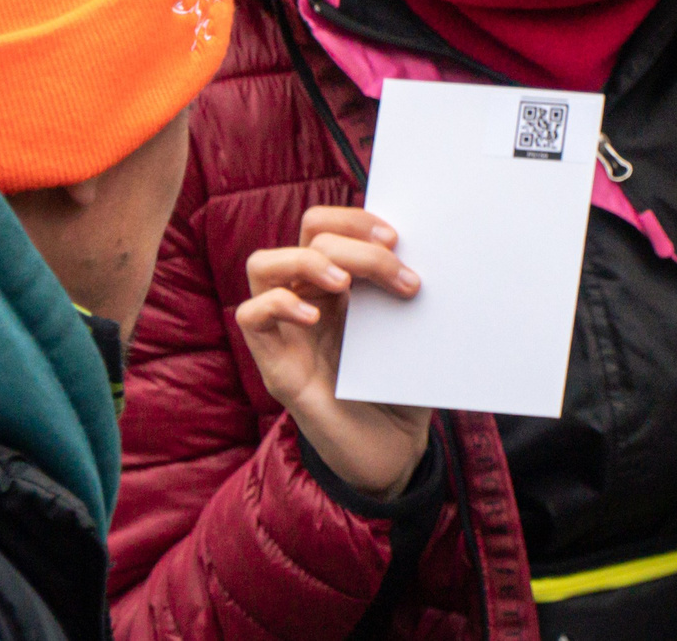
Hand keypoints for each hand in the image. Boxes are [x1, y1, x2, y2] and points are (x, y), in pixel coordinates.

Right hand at [237, 205, 431, 501]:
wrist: (395, 458)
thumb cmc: (403, 392)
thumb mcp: (413, 335)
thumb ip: (409, 297)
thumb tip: (427, 255)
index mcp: (342, 287)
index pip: (327, 224)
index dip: (357, 218)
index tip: (398, 237)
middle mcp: (310, 301)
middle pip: (305, 235)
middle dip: (352, 239)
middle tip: (394, 264)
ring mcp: (288, 333)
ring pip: (263, 264)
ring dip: (307, 261)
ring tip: (345, 282)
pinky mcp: (276, 368)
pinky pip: (250, 317)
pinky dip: (278, 304)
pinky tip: (315, 316)